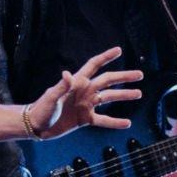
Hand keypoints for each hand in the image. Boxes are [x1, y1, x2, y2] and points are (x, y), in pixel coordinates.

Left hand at [28, 47, 142, 139]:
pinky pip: (104, 120)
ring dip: (124, 95)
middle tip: (140, 74)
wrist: (37, 126)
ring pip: (109, 98)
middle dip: (124, 77)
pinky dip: (115, 122)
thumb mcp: (51, 96)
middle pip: (108, 80)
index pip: (94, 65)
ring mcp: (87, 105)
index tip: (119, 50)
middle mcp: (85, 91)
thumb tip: (67, 73)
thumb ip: (61, 86)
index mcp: (77, 82)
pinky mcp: (86, 119)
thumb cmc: (42, 108)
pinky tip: (127, 123)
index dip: (106, 57)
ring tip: (139, 94)